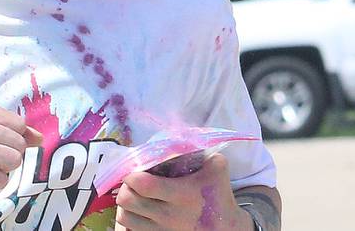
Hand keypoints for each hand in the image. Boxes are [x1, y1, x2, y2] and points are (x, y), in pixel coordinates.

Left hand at [114, 153, 253, 229]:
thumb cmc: (219, 196)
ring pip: (125, 217)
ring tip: (133, 196)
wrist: (230, 230)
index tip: (133, 168)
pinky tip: (138, 212)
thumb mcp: (217, 169)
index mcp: (182, 194)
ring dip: (125, 205)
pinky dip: (131, 220)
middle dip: (125, 188)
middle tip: (130, 182)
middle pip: (127, 201)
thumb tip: (184, 133)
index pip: (142, 184)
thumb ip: (202, 150)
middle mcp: (170, 216)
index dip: (131, 174)